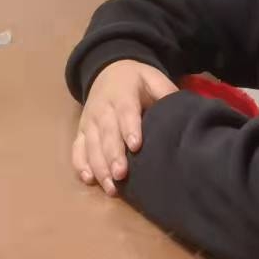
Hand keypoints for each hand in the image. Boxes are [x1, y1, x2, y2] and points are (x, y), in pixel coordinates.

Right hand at [72, 60, 177, 194]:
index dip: (130, 128)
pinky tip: (89, 180)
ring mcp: (89, 122)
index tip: (136, 146)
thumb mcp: (153, 78)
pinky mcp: (81, 132)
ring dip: (99, 167)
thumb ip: (166, 93)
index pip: (126, 112)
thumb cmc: (137, 81)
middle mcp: (102, 109)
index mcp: (122, 94)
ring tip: (110, 187)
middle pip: (107, 134)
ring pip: (91, 145)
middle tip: (121, 175)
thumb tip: (181, 113)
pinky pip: (77, 149)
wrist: (108, 71)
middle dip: (113, 155)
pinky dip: (80, 164)